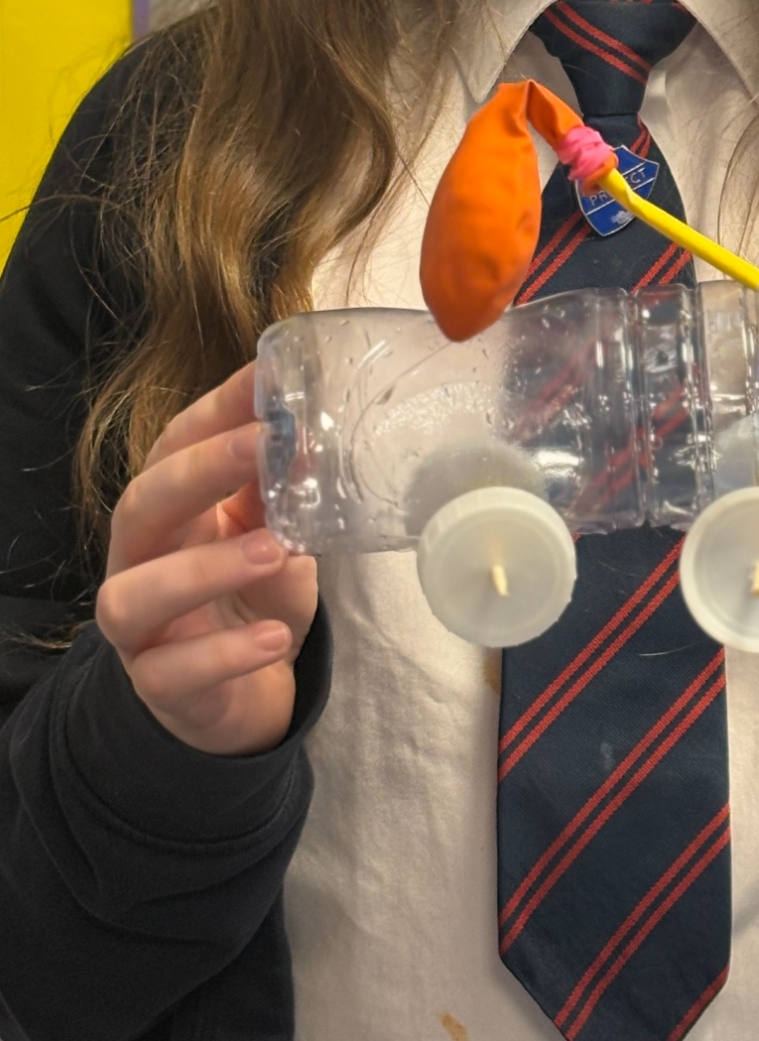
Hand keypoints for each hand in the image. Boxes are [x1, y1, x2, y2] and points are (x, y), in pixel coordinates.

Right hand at [96, 361, 318, 756]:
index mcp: (171, 508)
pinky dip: (224, 654)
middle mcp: (141, 560)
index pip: (176, 446)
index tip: (266, 376)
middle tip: (262, 445)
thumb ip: (280, 490)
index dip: (217, 410)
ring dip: (204, 568)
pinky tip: (273, 638)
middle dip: (198, 471)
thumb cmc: (256, 596)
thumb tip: (310, 432)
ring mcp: (141, 628)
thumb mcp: (275, 533)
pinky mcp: (159, 688)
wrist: (247, 693)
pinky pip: (172, 673)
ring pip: (136, 594)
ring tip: (274, 550)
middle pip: (142, 505)